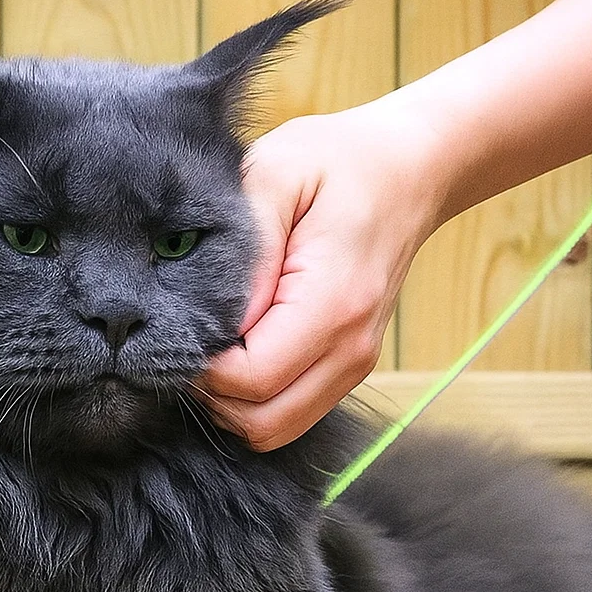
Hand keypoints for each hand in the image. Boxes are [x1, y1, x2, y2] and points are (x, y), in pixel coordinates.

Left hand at [199, 98, 441, 450]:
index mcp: (333, 305)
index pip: (250, 380)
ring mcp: (354, 366)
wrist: (411, 170)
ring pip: (274, 429)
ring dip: (232, 403)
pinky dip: (255, 400)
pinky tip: (239, 353)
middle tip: (189, 340)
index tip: (179, 326)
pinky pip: (290, 414)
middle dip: (211, 393)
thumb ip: (241, 249)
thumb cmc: (340, 163)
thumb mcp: (276, 174)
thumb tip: (208, 317)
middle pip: (260, 421)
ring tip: (214, 346)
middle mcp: (350, 350)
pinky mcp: (349, 369)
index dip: (201, 367)